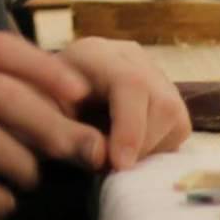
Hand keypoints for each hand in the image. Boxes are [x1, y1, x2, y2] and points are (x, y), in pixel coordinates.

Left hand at [57, 36, 190, 170]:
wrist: (54, 98)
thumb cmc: (44, 107)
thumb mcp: (41, 119)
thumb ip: (67, 136)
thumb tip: (103, 157)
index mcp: (95, 53)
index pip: (130, 84)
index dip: (130, 128)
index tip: (119, 163)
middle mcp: (131, 57)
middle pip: (161, 103)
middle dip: (140, 145)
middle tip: (112, 166)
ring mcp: (154, 72)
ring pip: (175, 117)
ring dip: (148, 148)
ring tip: (115, 155)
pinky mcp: (168, 94)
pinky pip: (178, 128)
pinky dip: (156, 147)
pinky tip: (128, 147)